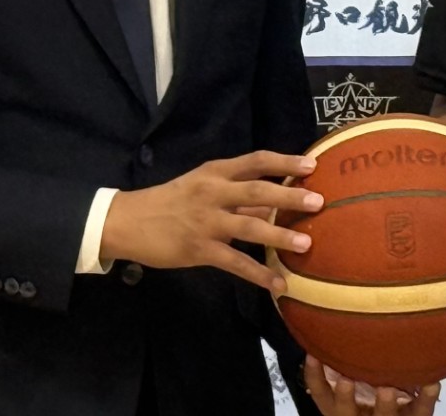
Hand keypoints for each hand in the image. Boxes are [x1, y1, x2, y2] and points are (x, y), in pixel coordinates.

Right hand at [100, 150, 321, 292]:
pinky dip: (258, 274)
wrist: (127, 222)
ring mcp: (206, 222)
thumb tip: (274, 204)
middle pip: (257, 191)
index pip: (255, 161)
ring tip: (307, 244)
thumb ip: (236, 195)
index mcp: (215, 173)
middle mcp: (213, 193)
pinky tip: (277, 284)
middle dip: (289, 195)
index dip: (285, 161)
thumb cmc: (169, 202)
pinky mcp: (199, 249)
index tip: (312, 164)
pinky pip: (234, 263)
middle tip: (318, 201)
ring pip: (249, 227)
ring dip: (279, 235)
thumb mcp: (201, 188)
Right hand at [303, 356, 439, 415]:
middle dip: (344, 398)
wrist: (399, 414)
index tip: (313, 355)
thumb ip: (346, 358)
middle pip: (345, 412)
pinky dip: (427, 397)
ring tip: (386, 390)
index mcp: (340, 406)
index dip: (313, 376)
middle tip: (346, 381)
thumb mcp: (354, 378)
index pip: (320, 393)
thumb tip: (335, 315)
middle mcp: (359, 414)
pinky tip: (432, 382)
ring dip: (384, 405)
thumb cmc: (371, 388)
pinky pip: (421, 411)